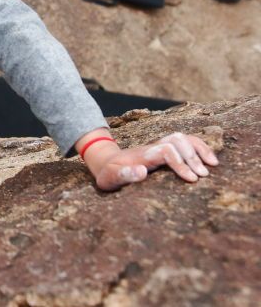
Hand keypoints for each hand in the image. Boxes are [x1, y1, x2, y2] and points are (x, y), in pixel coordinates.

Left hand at [93, 132, 218, 190]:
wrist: (105, 162)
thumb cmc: (109, 174)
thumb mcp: (111, 178)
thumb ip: (124, 175)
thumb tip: (142, 172)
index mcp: (142, 155)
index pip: (165, 151)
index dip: (180, 163)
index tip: (191, 179)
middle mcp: (152, 147)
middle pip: (177, 141)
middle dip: (192, 157)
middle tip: (203, 176)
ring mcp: (158, 146)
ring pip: (182, 138)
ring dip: (199, 149)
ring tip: (213, 165)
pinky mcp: (164, 149)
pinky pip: (184, 142)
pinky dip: (199, 147)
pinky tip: (209, 159)